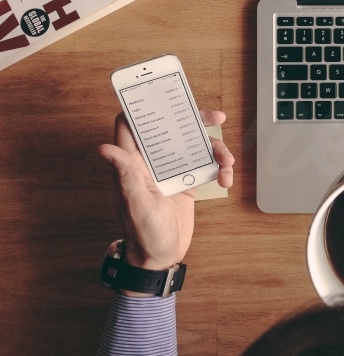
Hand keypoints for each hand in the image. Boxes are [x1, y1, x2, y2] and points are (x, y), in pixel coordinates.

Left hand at [98, 110, 233, 272]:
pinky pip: (206, 165)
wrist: (161, 258)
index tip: (166, 96)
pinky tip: (225, 180)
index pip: (133, 125)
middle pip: (173, 128)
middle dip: (196, 121)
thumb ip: (125, 174)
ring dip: (215, 150)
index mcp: (133, 164)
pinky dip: (220, 169)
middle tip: (215, 117)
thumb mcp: (135, 204)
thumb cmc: (143, 234)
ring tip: (227, 164)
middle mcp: (152, 163)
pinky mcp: (188, 182)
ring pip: (195, 146)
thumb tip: (103, 149)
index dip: (146, 107)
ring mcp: (172, 171)